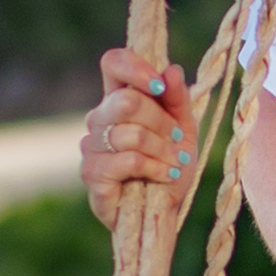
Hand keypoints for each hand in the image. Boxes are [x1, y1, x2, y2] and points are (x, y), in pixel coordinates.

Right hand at [82, 48, 199, 229]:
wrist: (164, 211)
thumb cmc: (170, 166)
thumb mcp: (183, 129)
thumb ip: (177, 99)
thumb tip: (170, 70)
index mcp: (118, 99)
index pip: (112, 64)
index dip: (134, 67)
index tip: (158, 85)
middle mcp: (99, 118)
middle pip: (127, 101)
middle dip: (161, 123)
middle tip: (177, 140)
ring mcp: (91, 146)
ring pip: (131, 133)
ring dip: (162, 150)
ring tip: (173, 163)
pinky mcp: (91, 173)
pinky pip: (128, 160)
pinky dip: (154, 168)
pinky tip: (163, 175)